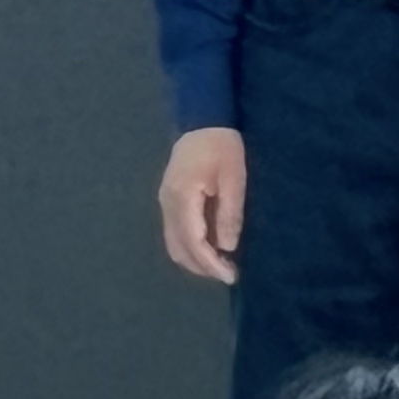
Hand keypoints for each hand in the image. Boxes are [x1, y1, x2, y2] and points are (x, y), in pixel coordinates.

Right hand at [159, 127, 245, 284]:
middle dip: (202, 267)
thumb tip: (227, 247)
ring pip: (174, 244)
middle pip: (179, 249)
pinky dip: (190, 247)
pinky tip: (209, 248)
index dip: (211, 264)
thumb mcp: (233, 179)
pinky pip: (175, 234)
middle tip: (228, 273)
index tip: (230, 276)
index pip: (194, 242)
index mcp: (183, 198)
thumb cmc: (222, 147)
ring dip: (195, 260)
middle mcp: (168, 205)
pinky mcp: (169, 201)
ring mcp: (165, 203)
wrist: (202, 121)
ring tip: (220, 264)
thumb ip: (229, 214)